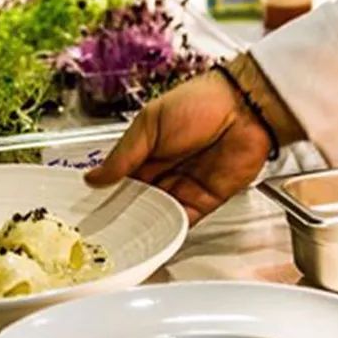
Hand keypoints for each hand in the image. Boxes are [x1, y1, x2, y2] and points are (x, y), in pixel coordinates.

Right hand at [86, 71, 272, 224]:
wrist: (245, 109)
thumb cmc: (201, 102)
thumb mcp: (150, 124)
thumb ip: (123, 155)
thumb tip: (95, 177)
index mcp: (148, 148)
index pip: (122, 178)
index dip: (108, 194)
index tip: (91, 210)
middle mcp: (165, 169)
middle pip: (139, 200)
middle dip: (124, 214)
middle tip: (104, 229)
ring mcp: (185, 185)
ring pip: (158, 214)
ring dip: (144, 225)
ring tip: (126, 236)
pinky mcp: (206, 199)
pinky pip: (184, 220)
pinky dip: (170, 230)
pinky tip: (155, 235)